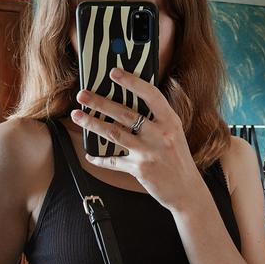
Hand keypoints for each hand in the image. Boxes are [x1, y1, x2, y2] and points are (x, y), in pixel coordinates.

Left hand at [72, 68, 202, 212]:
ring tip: (77, 116)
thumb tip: (131, 100)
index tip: (114, 73)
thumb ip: (158, 119)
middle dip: (100, 102)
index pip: (151, 95)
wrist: (187, 190)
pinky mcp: (140, 169)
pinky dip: (100, 159)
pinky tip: (89, 155)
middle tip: (82, 95)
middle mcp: (160, 135)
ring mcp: (149, 153)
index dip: (132, 82)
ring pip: (114, 134)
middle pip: (125, 114)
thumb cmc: (178, 158)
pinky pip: (114, 162)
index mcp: (170, 122)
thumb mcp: (175, 134)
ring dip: (92, 124)